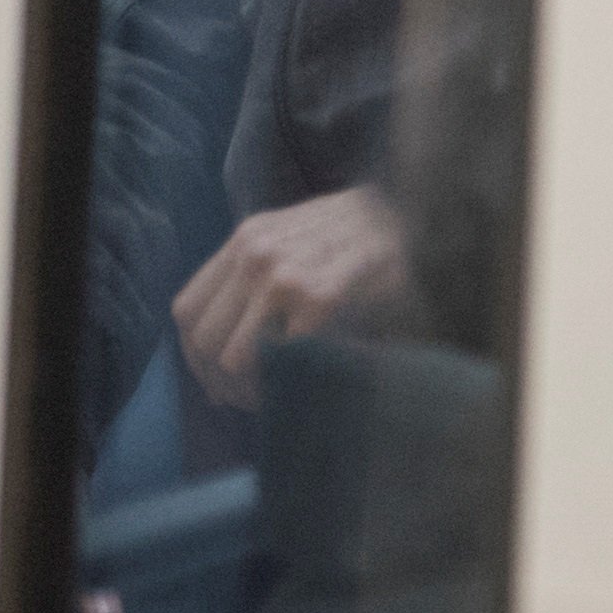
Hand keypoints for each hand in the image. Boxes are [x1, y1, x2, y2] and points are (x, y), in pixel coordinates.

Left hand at [171, 185, 416, 408]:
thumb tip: (231, 347)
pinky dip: (285, 383)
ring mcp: (285, 275)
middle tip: (247, 400)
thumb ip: (262, 275)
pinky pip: (279, 359)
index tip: (216, 381)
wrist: (425, 212)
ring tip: (274, 397)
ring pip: (233, 357)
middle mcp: (256, 253)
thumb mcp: (302, 236)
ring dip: (249, 389)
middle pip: (203, 338)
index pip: (188, 309)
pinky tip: (302, 385)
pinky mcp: (319, 298)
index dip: (195, 357)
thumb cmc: (369, 235)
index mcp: (247, 238)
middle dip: (219, 382)